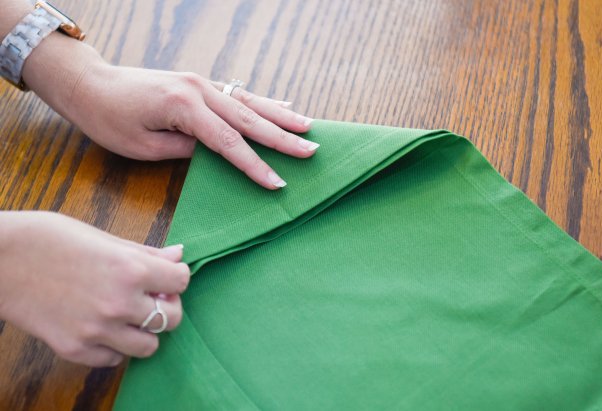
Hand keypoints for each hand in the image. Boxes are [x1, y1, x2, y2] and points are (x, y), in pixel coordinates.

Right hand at [0, 211, 189, 366]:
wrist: (0, 259)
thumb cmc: (51, 239)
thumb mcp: (104, 237)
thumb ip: (146, 253)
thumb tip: (179, 255)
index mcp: (130, 270)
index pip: (181, 281)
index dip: (177, 277)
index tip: (167, 276)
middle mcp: (119, 304)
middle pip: (172, 319)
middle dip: (168, 307)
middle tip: (153, 297)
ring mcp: (97, 331)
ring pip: (149, 347)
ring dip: (145, 331)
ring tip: (129, 316)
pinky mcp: (75, 349)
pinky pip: (114, 359)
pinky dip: (115, 347)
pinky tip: (104, 328)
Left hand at [64, 63, 316, 188]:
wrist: (90, 85)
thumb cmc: (110, 120)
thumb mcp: (145, 146)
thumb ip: (186, 149)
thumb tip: (219, 154)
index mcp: (184, 108)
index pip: (230, 143)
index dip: (257, 165)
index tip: (280, 182)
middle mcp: (199, 90)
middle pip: (249, 118)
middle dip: (283, 137)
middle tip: (313, 150)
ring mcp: (201, 83)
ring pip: (249, 102)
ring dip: (280, 116)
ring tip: (309, 127)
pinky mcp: (199, 83)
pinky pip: (238, 95)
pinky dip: (262, 102)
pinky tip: (282, 107)